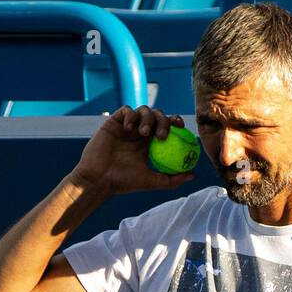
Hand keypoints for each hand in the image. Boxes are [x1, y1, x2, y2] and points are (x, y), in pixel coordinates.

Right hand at [69, 105, 196, 196]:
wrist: (99, 178)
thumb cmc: (123, 182)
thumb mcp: (151, 182)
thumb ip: (171, 180)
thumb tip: (192, 175)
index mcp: (149, 144)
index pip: (166, 127)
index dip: (175, 123)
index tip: (181, 127)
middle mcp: (139, 133)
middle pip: (157, 116)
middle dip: (163, 121)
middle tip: (162, 135)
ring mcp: (127, 126)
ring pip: (144, 110)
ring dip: (148, 118)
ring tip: (144, 133)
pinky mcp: (114, 121)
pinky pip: (127, 110)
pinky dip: (131, 115)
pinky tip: (129, 129)